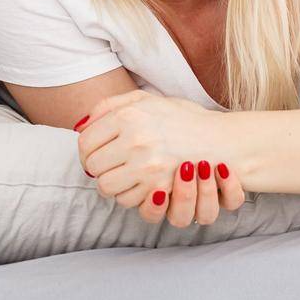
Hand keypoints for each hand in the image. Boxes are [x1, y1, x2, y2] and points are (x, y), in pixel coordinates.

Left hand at [76, 91, 246, 227]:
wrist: (219, 141)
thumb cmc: (180, 119)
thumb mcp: (145, 99)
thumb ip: (108, 106)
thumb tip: (79, 124)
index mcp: (128, 115)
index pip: (85, 142)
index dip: (86, 151)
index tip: (94, 153)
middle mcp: (135, 140)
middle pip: (92, 166)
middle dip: (98, 168)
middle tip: (109, 165)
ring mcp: (147, 166)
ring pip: (106, 186)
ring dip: (112, 184)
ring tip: (123, 175)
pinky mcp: (160, 187)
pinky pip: (127, 200)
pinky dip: (130, 195)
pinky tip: (140, 184)